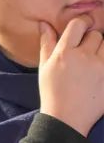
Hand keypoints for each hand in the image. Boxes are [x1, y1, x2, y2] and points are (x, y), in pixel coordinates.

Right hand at [38, 16, 103, 135]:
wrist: (66, 118)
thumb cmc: (52, 92)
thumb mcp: (44, 67)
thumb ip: (46, 43)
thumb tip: (45, 24)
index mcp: (64, 53)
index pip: (78, 25)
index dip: (82, 23)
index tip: (83, 28)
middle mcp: (83, 57)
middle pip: (96, 35)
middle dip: (91, 41)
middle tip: (85, 53)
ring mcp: (100, 67)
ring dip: (101, 51)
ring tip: (92, 64)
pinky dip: (103, 63)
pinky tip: (96, 73)